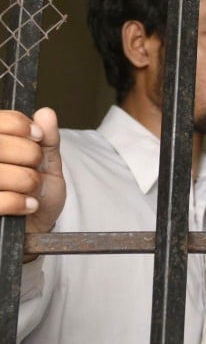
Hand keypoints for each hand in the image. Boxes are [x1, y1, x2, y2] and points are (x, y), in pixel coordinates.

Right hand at [0, 108, 64, 259]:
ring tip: (32, 188)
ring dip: (26, 180)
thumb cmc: (38, 193)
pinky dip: (19, 202)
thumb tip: (46, 114)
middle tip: (36, 166)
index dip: (19, 125)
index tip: (37, 136)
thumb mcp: (47, 164)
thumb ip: (47, 140)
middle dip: (29, 154)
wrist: (35, 228)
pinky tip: (28, 204)